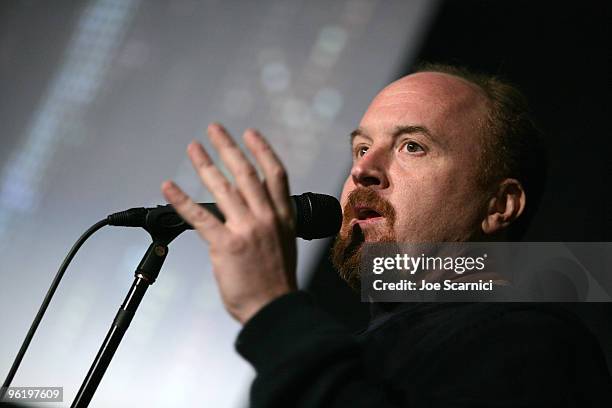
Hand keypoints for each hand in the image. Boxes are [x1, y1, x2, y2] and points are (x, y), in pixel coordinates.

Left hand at [161, 123, 296, 323]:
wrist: (274, 309)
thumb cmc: (276, 282)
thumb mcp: (282, 244)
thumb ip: (266, 223)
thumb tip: (244, 209)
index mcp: (283, 217)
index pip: (275, 174)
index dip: (262, 149)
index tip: (250, 133)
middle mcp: (267, 217)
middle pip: (246, 172)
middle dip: (228, 147)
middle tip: (214, 129)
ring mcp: (247, 229)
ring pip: (223, 187)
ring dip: (205, 164)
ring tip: (192, 148)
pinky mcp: (226, 244)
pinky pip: (199, 217)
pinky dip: (181, 200)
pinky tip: (168, 186)